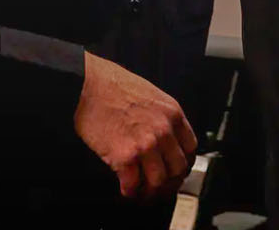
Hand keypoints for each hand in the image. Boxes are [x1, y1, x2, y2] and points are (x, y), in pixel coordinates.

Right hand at [73, 51, 197, 200]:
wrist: (87, 86)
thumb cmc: (113, 86)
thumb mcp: (151, 95)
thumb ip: (162, 117)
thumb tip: (164, 139)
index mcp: (172, 113)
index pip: (191, 148)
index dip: (183, 164)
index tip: (176, 171)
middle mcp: (163, 130)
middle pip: (178, 169)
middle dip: (169, 183)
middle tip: (160, 188)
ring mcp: (145, 145)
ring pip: (158, 182)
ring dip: (150, 192)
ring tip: (142, 193)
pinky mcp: (124, 157)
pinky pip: (133, 185)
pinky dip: (130, 192)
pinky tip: (126, 190)